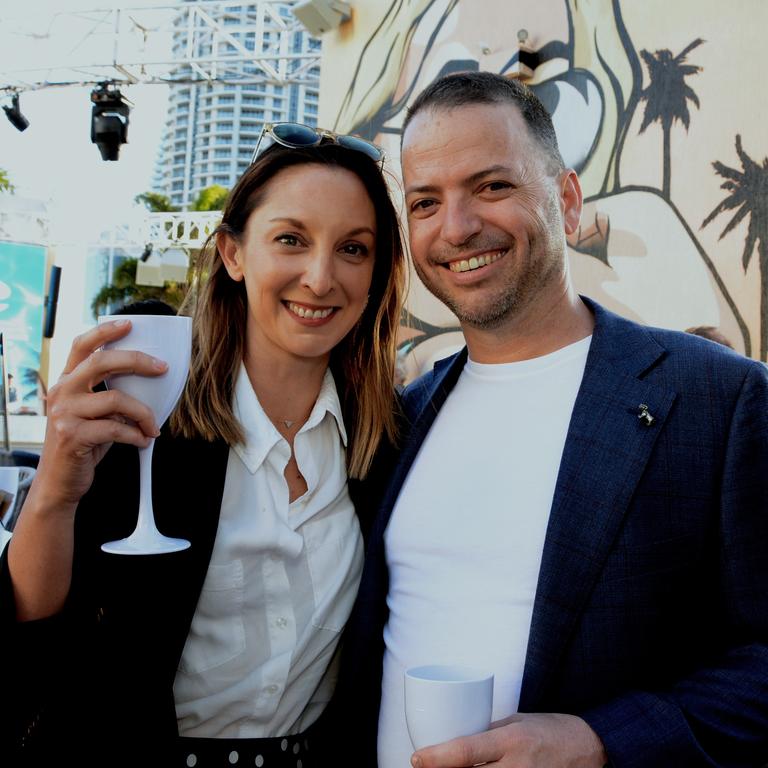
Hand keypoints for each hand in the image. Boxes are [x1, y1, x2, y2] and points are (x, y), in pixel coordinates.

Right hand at [32, 319, 166, 512]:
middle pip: (102, 363)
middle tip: (162, 368)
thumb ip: (108, 394)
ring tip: (152, 427)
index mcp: (66, 382)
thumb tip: (148, 379)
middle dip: (138, 361)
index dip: (104, 332)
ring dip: (144, 414)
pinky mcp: (73, 436)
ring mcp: (64, 413)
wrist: (61, 481)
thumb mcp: (92, 413)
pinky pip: (117, 429)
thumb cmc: (84, 443)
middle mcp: (62, 392)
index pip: (81, 346)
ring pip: (117, 400)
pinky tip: (142, 441)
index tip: (129, 324)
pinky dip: (136, 435)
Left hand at [411, 713, 606, 767]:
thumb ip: (487, 733)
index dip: (437, 757)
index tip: (417, 758)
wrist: (590, 750)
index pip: (466, 751)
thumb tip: (454, 741)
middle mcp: (517, 767)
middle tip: (424, 766)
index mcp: (511, 740)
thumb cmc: (550, 731)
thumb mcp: (516, 722)